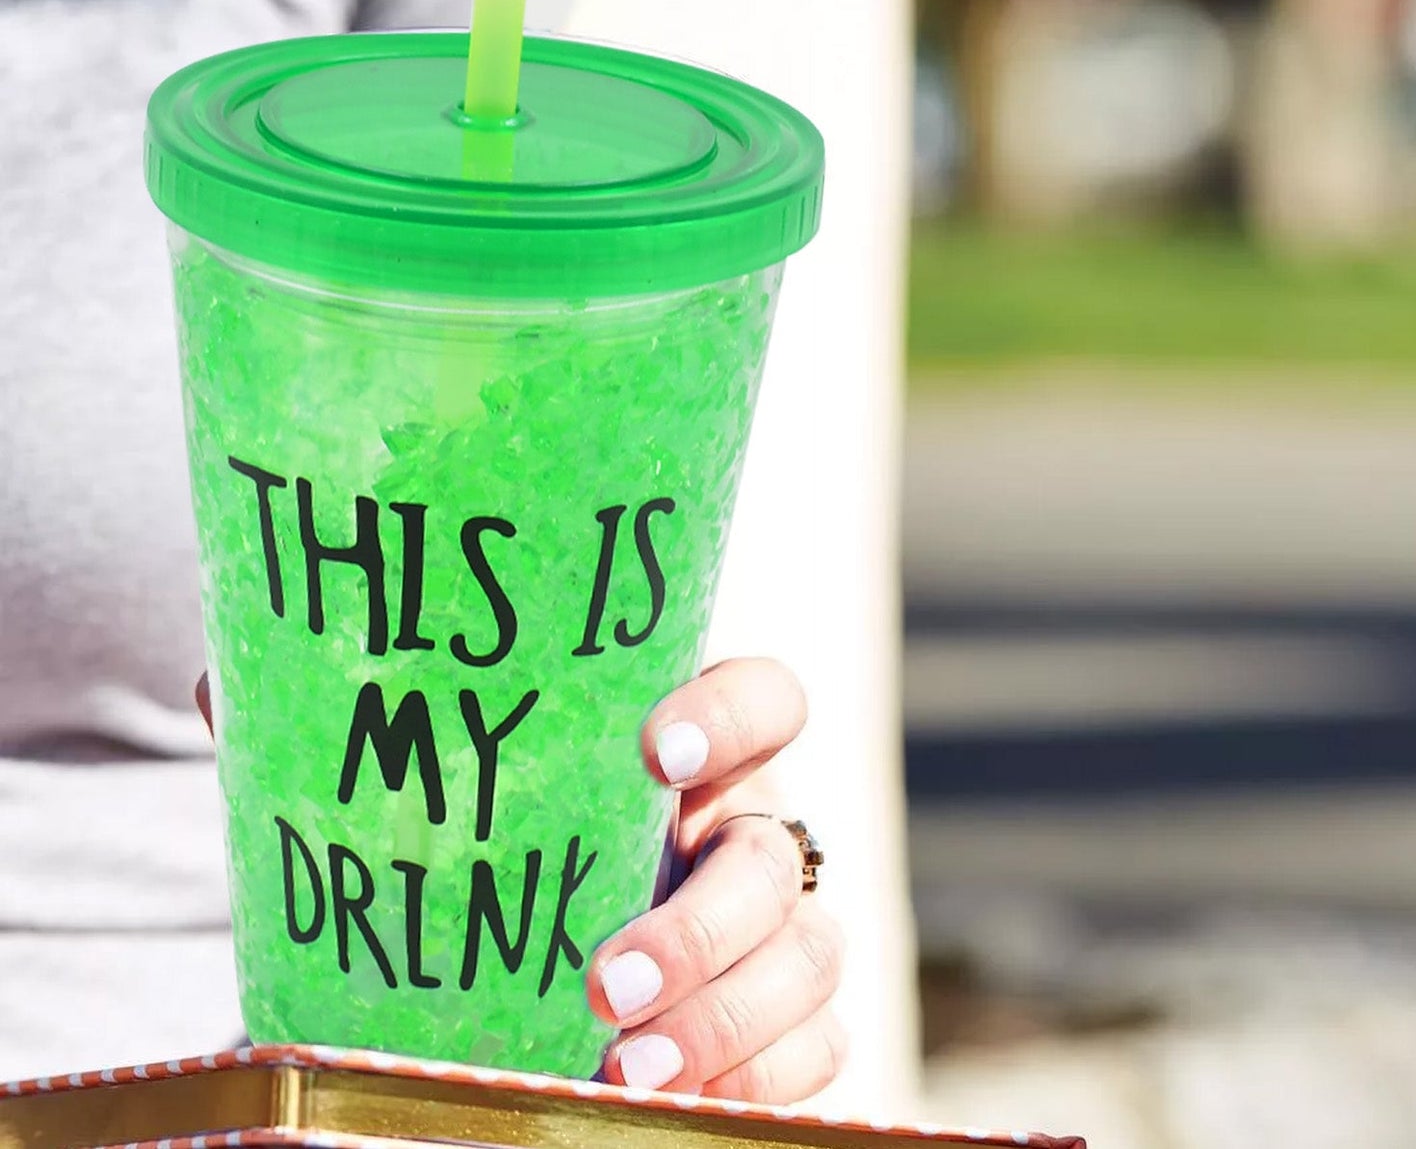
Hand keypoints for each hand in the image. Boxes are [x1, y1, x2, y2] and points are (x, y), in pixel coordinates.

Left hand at [195, 658, 845, 1101]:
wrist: (530, 949)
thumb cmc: (498, 847)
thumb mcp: (444, 790)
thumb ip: (360, 733)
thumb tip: (222, 688)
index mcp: (693, 751)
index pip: (765, 697)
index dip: (732, 714)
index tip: (652, 745)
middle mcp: (750, 830)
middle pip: (780, 853)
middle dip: (707, 921)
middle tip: (604, 976)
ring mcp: (778, 931)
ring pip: (812, 957)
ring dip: (732, 1018)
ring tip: (628, 1068)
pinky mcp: (786, 1024)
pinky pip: (819, 1052)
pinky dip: (760, 1083)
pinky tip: (669, 1100)